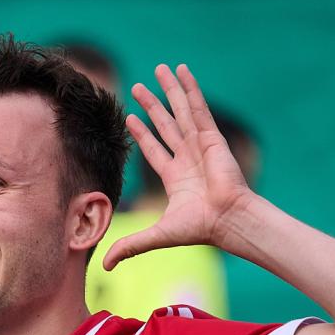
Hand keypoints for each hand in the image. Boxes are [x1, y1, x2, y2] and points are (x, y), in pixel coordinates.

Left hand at [104, 64, 255, 270]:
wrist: (228, 220)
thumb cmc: (200, 228)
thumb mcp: (157, 235)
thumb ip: (131, 246)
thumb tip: (106, 266)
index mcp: (176, 177)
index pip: (155, 149)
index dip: (142, 134)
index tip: (131, 117)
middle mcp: (188, 157)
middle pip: (166, 124)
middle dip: (153, 105)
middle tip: (139, 87)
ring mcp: (200, 145)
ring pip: (181, 110)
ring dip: (170, 90)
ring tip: (159, 69)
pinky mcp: (211, 136)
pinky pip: (197, 106)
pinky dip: (190, 88)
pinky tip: (182, 70)